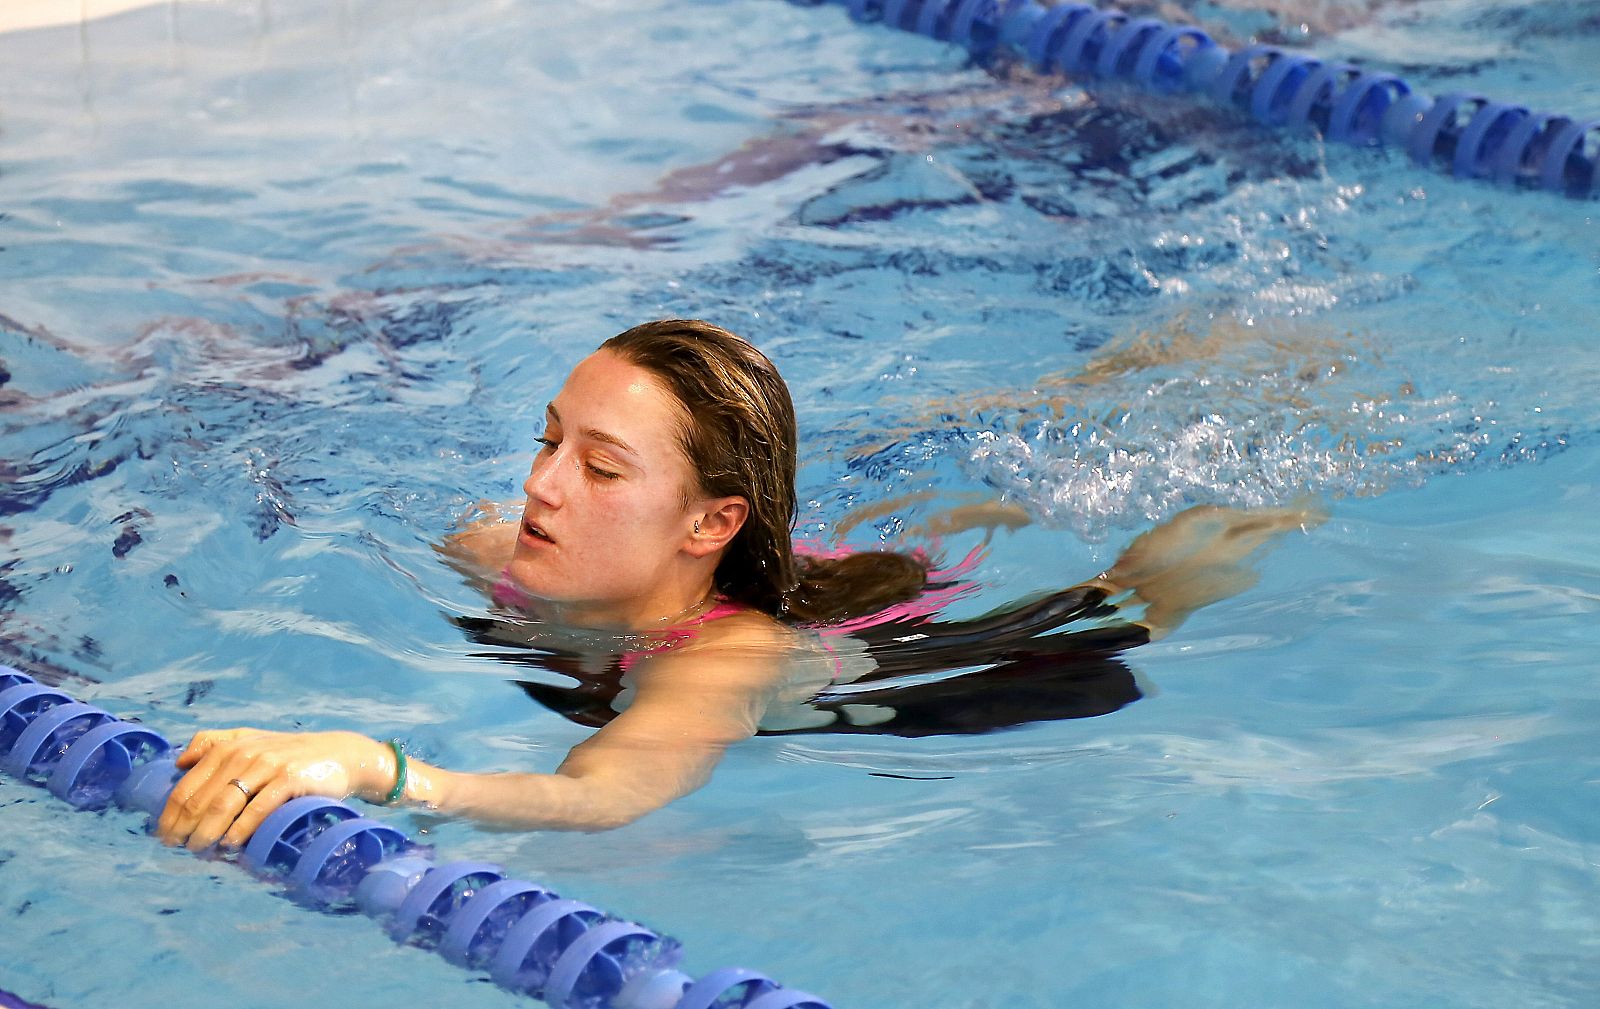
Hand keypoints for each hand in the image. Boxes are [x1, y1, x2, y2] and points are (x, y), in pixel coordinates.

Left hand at [155, 728, 392, 852]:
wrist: (340, 754)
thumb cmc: (291, 753)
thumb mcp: (252, 740)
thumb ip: (215, 743)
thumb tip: (180, 761)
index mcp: (229, 747)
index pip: (188, 786)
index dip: (170, 815)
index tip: (163, 837)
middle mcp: (244, 754)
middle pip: (201, 799)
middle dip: (184, 829)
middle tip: (177, 850)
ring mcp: (267, 766)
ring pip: (224, 805)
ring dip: (206, 833)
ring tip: (198, 851)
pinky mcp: (289, 779)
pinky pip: (257, 808)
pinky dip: (240, 829)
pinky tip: (230, 844)